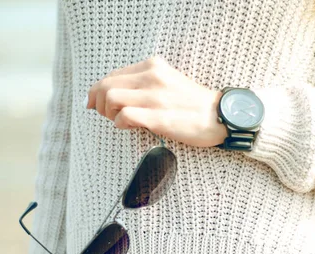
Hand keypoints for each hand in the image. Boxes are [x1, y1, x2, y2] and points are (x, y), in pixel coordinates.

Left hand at [85, 55, 226, 147]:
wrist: (219, 116)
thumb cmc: (191, 104)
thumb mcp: (166, 81)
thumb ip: (141, 83)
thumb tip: (108, 94)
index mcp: (153, 66)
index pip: (111, 74)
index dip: (97, 91)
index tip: (94, 103)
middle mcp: (152, 76)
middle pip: (105, 85)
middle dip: (98, 102)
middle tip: (107, 114)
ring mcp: (155, 96)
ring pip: (110, 97)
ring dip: (107, 112)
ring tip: (118, 120)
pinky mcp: (158, 116)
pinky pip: (124, 116)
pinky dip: (120, 123)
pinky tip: (130, 127)